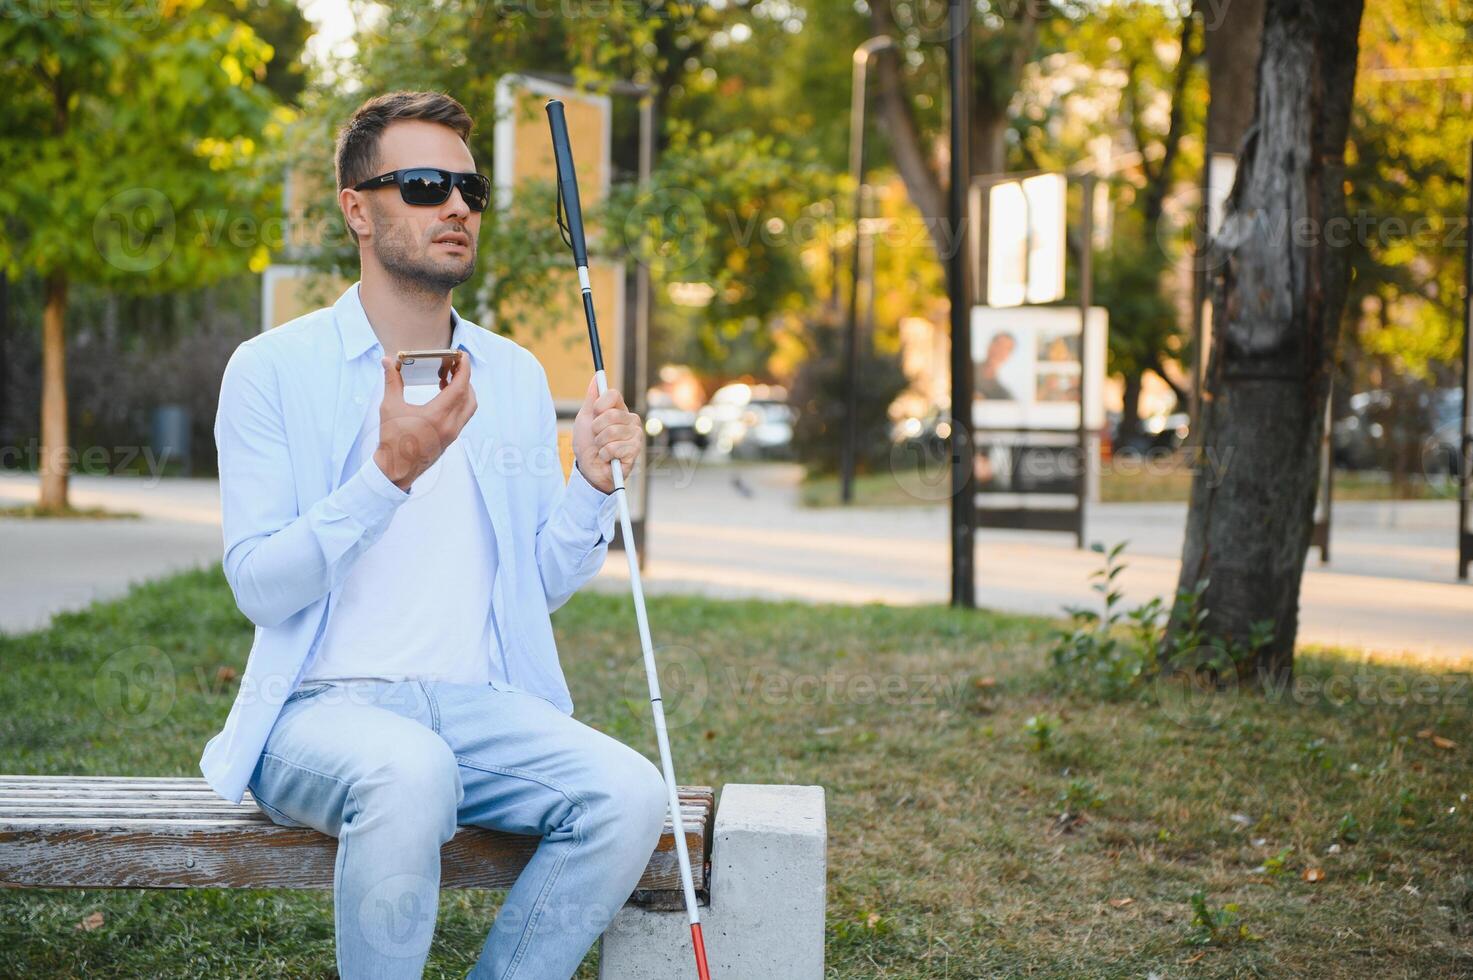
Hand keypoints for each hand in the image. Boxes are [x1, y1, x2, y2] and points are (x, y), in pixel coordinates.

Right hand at [373, 354, 476, 490]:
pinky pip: (463, 416)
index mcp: (437, 416)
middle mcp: (450, 425)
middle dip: (464, 377)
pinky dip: (460, 402)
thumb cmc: (391, 439)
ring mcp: (452, 434)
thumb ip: (392, 381)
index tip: (462, 356)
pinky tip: (444, 395)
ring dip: (464, 390)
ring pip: (469, 407)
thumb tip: (388, 360)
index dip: (464, 368)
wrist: (395, 469)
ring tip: (447, 379)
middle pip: (469, 395)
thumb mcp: (389, 407)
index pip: (460, 387)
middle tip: (453, 365)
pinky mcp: (451, 439)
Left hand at [572, 375, 643, 493]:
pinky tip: (608, 458)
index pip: (613, 394)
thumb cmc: (587, 444)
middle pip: (611, 414)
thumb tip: (596, 378)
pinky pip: (615, 447)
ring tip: (602, 448)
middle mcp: (630, 420)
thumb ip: (591, 399)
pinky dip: (605, 454)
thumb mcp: (585, 418)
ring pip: (612, 432)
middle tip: (597, 437)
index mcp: (619, 409)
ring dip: (600, 443)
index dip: (600, 404)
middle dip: (597, 429)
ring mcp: (635, 435)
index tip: (594, 414)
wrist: (589, 468)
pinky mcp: (635, 451)